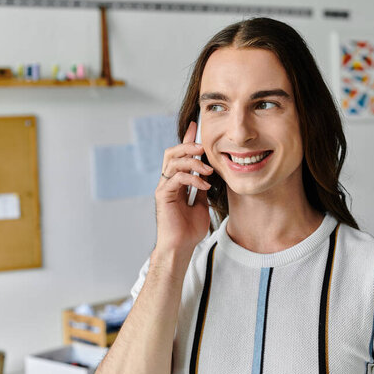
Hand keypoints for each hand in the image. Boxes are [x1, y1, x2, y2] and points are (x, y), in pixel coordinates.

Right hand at [152, 121, 213, 270]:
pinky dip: (192, 178)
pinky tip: (204, 184)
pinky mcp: (163, 195)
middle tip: (204, 147)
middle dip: (188, 145)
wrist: (181, 248)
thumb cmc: (190, 229)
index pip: (181, 155)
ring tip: (207, 169)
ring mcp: (164, 187)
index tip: (196, 125)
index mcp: (177, 182)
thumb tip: (210, 173)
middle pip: (172, 152)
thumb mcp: (201, 203)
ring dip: (192, 161)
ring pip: (173, 161)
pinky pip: (177, 178)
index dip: (187, 139)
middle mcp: (168, 182)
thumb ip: (202, 187)